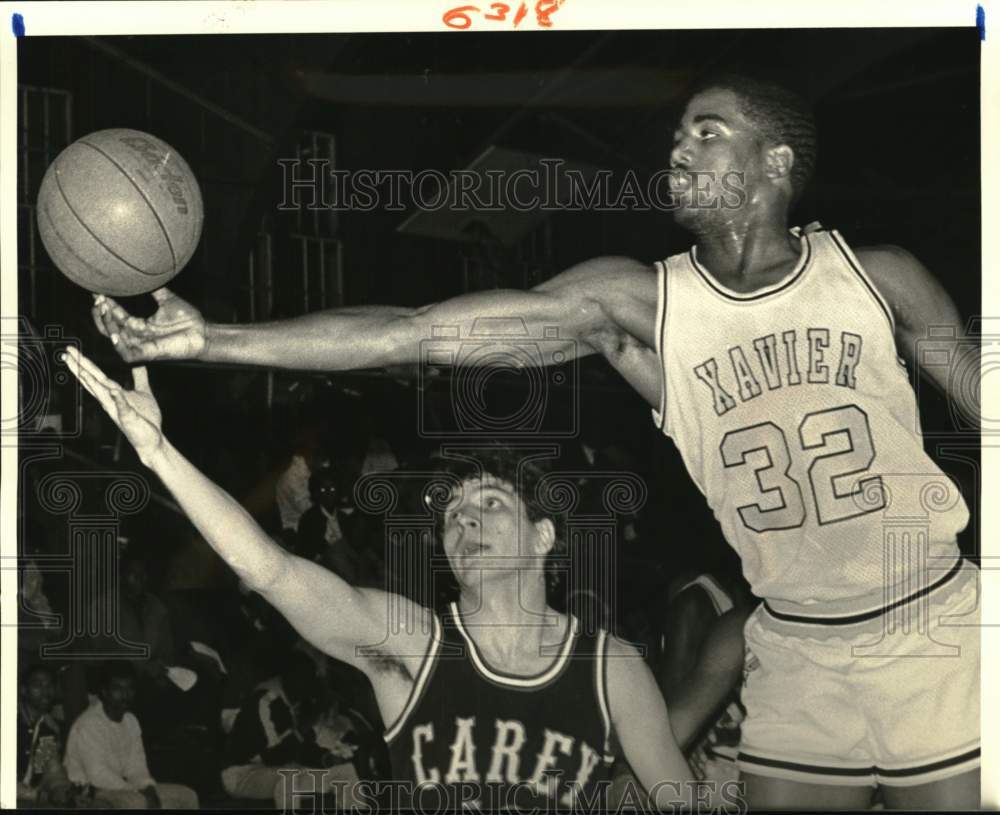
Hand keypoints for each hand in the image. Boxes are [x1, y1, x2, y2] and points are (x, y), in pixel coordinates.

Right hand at [63, 347, 164, 464]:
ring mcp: (118, 410)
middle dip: (80, 368)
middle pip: (93, 382)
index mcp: (113, 394)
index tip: (71, 351)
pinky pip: (123, 407)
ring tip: (81, 370)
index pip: (96, 376)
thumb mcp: (143, 391)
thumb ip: (139, 376)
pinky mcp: (128, 418)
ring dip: (92, 382)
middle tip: (67, 353)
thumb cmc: (145, 417)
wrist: (152, 438)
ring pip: (103, 394)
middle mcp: (111, 401)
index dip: (84, 364)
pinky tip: (115, 391)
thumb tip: (136, 360)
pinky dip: (119, 399)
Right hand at [92, 288, 205, 361]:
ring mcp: (142, 346)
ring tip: (103, 309)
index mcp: (141, 326)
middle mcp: (138, 337)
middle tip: (97, 300)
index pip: (117, 316)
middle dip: (101, 314)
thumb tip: (144, 274)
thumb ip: (154, 290)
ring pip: (115, 339)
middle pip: (110, 328)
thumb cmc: (188, 320)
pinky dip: (119, 345)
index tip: (98, 291)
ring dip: (106, 325)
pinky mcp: (149, 354)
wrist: (204, 332)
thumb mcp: (167, 300)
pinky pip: (127, 354)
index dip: (106, 305)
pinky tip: (114, 332)